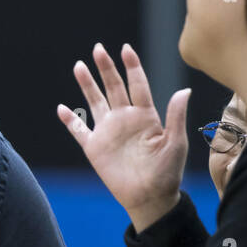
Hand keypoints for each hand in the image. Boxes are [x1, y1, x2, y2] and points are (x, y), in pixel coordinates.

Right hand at [57, 42, 190, 232]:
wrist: (150, 198)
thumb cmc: (167, 172)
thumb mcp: (176, 143)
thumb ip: (176, 116)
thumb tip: (184, 90)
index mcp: (146, 116)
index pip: (138, 85)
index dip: (132, 67)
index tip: (126, 50)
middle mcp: (125, 119)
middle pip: (113, 87)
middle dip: (106, 68)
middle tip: (98, 48)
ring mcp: (108, 132)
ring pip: (94, 102)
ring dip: (87, 85)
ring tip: (79, 66)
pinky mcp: (95, 148)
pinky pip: (79, 130)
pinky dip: (70, 120)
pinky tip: (62, 108)